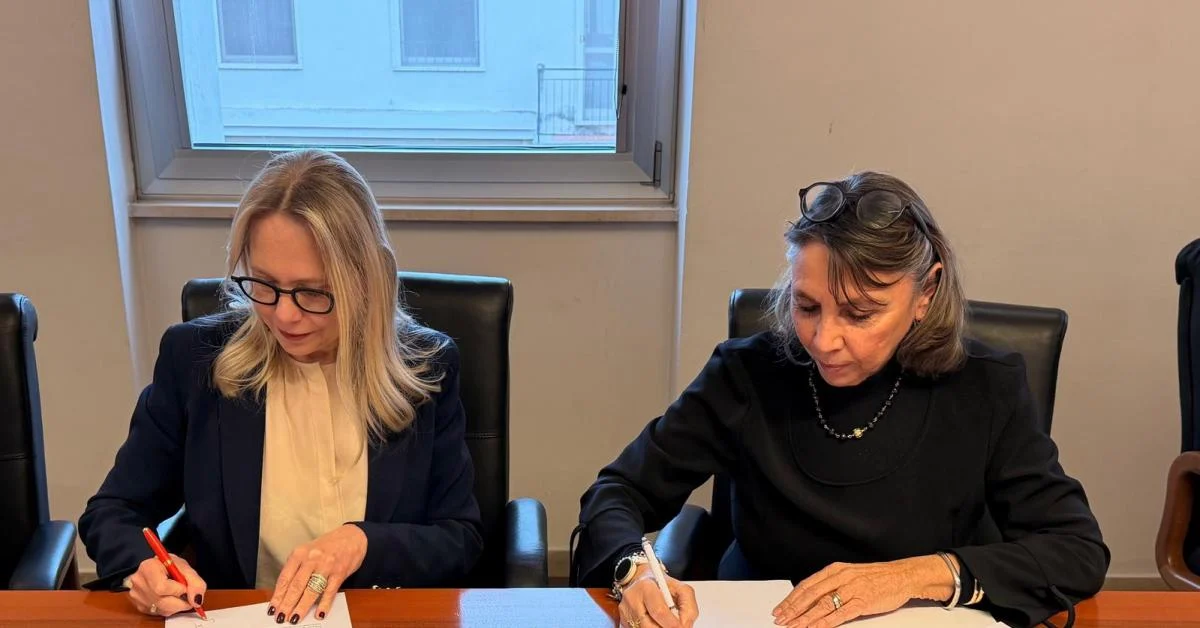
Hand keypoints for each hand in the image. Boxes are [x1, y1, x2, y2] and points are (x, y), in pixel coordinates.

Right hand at [127, 554, 206, 616]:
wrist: (155, 568)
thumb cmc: (168, 565)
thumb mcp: (184, 566)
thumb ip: (195, 582)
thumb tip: (196, 601)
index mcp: (148, 567)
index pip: (162, 587)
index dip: (178, 590)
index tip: (185, 587)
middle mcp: (139, 582)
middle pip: (162, 602)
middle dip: (181, 601)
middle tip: (186, 595)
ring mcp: (137, 595)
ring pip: (163, 609)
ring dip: (176, 605)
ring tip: (177, 594)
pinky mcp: (139, 605)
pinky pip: (159, 613)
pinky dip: (169, 608)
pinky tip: (169, 597)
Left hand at [269, 524, 367, 623]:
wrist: (352, 536)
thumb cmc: (328, 546)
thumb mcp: (307, 552)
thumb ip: (297, 569)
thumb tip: (285, 592)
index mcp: (299, 553)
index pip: (285, 578)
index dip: (278, 595)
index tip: (273, 608)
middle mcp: (312, 559)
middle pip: (296, 586)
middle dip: (287, 604)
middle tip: (281, 617)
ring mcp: (326, 566)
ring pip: (311, 590)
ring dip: (302, 607)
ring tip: (294, 618)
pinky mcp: (340, 572)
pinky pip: (329, 591)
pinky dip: (324, 604)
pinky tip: (319, 613)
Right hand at [617, 564, 698, 627]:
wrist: (640, 581)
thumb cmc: (659, 584)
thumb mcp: (679, 587)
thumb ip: (688, 605)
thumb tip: (686, 624)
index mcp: (646, 587)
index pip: (659, 611)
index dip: (672, 624)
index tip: (681, 627)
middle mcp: (632, 600)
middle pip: (650, 626)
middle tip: (676, 626)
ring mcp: (626, 613)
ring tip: (665, 622)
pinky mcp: (624, 622)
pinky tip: (656, 623)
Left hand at [771, 555, 954, 626]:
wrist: (902, 575)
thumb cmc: (876, 577)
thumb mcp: (849, 574)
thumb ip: (831, 584)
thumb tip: (810, 596)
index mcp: (835, 570)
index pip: (807, 585)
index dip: (791, 599)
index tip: (780, 609)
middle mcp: (840, 578)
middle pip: (810, 595)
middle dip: (793, 609)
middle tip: (781, 620)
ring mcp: (852, 589)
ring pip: (822, 605)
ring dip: (806, 618)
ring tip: (794, 626)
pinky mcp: (863, 601)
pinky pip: (841, 614)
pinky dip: (826, 622)